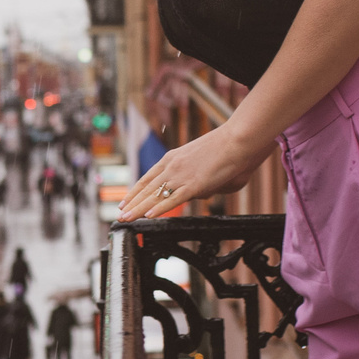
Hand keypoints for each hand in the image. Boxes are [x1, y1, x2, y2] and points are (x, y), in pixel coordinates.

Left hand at [116, 124, 269, 220]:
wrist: (238, 139)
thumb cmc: (228, 149)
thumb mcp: (205, 165)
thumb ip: (199, 180)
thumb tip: (200, 193)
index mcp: (173, 158)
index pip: (147, 178)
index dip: (134, 191)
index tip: (125, 201)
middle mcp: (172, 166)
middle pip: (146, 188)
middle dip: (131, 203)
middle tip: (119, 215)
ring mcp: (181, 175)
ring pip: (154, 195)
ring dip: (138, 209)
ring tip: (126, 219)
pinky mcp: (194, 184)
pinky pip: (172, 199)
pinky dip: (159, 209)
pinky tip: (148, 216)